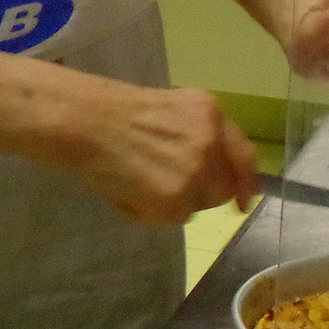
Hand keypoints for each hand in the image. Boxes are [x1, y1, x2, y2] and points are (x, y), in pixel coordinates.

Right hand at [66, 83, 259, 224]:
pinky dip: (149, 212)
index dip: (246, 181)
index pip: (243, 155)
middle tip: (160, 184)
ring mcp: (196, 171)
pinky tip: (126, 190)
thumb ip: (197, 136)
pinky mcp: (176, 198)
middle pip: (221, 186)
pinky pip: (173, 218)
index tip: (243, 200)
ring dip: (173, 202)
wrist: (83, 122)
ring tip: (136, 182)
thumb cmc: (110, 112)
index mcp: (209, 112)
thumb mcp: (169, 110)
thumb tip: (215, 175)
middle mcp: (210, 141)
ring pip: (197, 205)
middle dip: (198, 192)